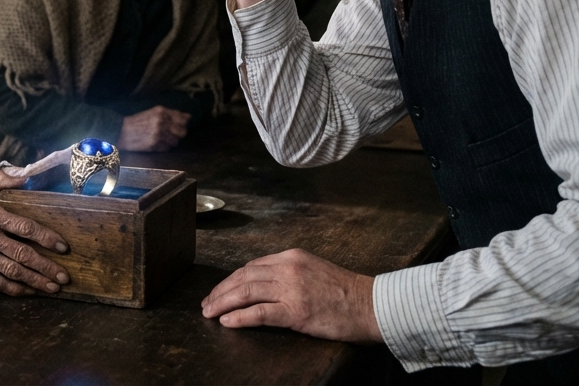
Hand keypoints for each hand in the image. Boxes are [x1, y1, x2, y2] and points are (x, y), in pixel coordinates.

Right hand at [0, 171, 69, 296]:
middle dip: (46, 267)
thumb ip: (0, 180)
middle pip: (22, 254)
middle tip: (64, 276)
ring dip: (35, 281)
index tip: (62, 247)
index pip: (24, 228)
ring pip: (12, 271)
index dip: (46, 238)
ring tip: (53, 288)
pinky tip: (28, 292)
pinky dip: (13, 289)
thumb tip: (25, 174)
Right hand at [119, 106, 189, 151]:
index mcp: (161, 111)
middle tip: (171, 133)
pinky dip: (164, 147)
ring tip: (160, 139)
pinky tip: (156, 143)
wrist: (121, 131)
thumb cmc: (137, 122)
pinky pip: (167, 148)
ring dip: (170, 141)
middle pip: (182, 131)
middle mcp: (161, 121)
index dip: (184, 123)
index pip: (183, 118)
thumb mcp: (153, 113)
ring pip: (175, 141)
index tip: (181, 125)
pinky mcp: (155, 144)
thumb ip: (171, 114)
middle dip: (178, 133)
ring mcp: (159, 134)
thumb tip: (189, 117)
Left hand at [201, 249, 381, 342]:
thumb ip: (289, 272)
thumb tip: (263, 283)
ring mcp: (291, 289)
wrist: (372, 305)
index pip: (250, 266)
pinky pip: (260, 313)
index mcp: (291, 257)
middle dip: (221, 291)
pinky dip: (240, 317)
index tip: (219, 291)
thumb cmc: (346, 292)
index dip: (231, 280)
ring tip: (209, 313)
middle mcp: (287, 268)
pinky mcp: (296, 311)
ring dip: (223, 303)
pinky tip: (227, 321)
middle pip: (243, 277)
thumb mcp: (313, 270)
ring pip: (246, 292)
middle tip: (206, 304)